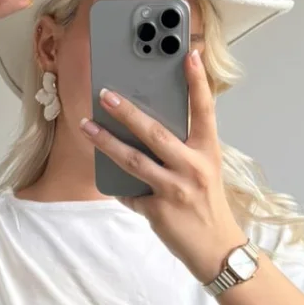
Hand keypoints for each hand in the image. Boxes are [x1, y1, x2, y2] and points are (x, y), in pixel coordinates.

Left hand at [80, 49, 246, 283]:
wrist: (217, 249)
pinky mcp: (159, 211)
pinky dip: (115, 184)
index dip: (197, 82)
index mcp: (208, 152)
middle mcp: (193, 168)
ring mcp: (175, 190)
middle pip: (156, 133)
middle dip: (127, 111)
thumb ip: (183, 148)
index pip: (204, 110)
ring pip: (133, 160)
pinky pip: (129, 193)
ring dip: (106, 142)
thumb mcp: (205, 170)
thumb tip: (147, 127)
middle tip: (105, 94)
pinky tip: (102, 172)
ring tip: (86, 126)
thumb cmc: (207, 205)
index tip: (189, 55)